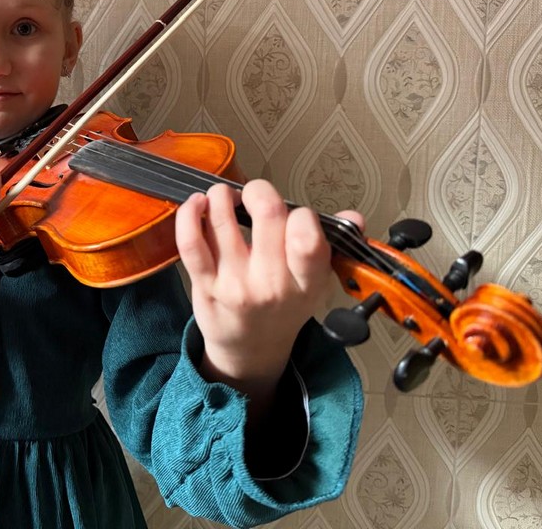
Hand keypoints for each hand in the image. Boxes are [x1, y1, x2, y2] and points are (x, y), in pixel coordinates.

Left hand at [175, 179, 362, 397]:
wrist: (251, 350)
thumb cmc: (284, 308)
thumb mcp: (316, 283)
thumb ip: (331, 245)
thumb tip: (353, 218)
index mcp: (306, 281)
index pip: (308, 236)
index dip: (300, 213)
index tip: (292, 215)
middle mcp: (272, 283)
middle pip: (267, 215)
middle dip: (259, 191)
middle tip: (254, 196)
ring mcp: (235, 284)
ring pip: (223, 220)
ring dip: (221, 195)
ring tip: (225, 197)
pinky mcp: (204, 285)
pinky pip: (191, 243)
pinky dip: (189, 215)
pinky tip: (197, 204)